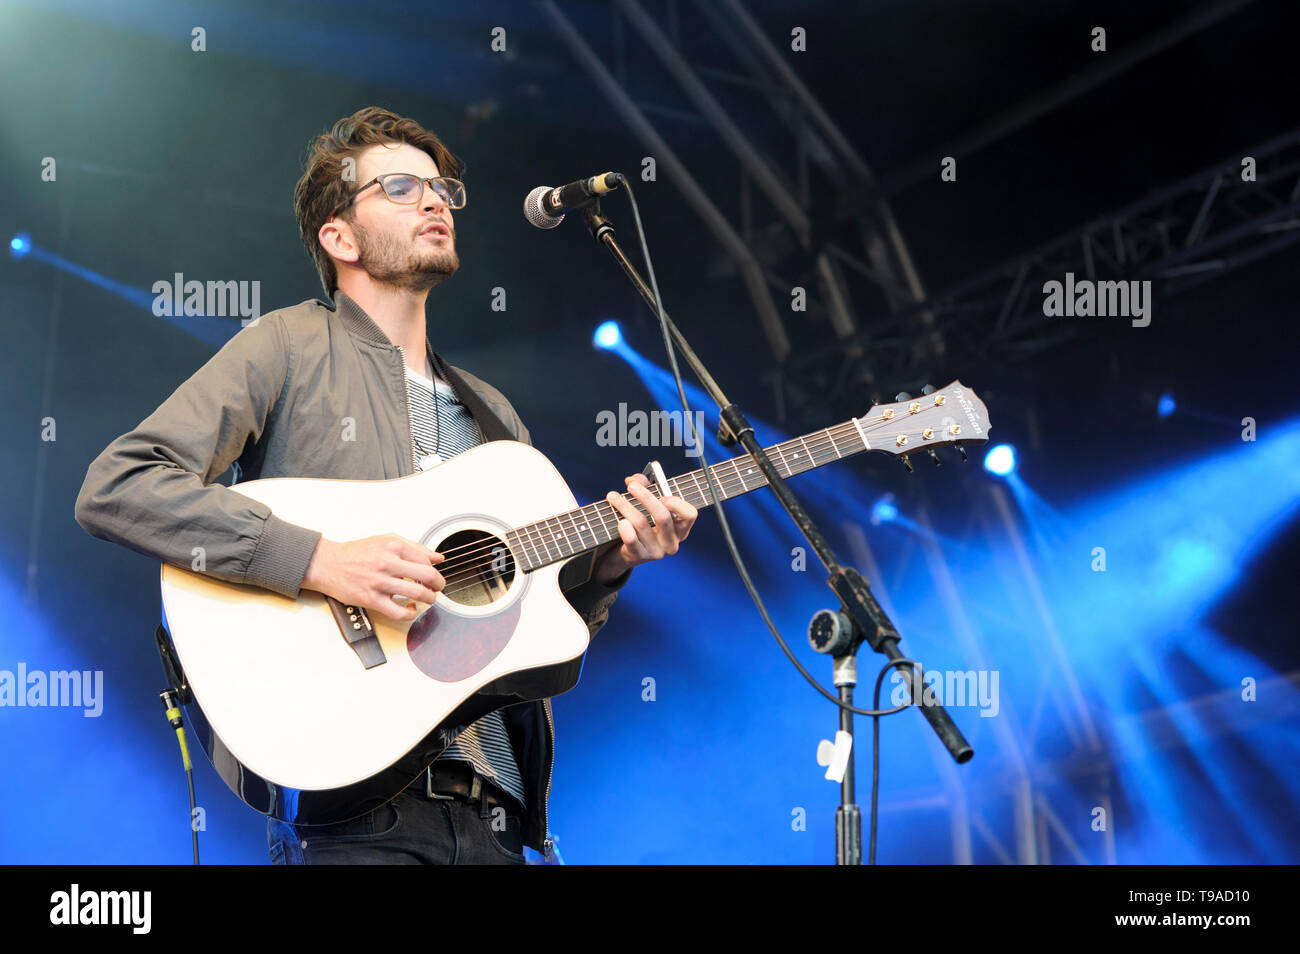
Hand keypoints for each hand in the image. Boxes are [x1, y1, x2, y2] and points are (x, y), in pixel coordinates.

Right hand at [302, 533, 444, 620]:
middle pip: (428, 576)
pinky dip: (410, 613)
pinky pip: (399, 612)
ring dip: (429, 599)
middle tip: (437, 588)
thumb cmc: (356, 553)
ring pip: (418, 594)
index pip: (427, 560)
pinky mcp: (372, 599)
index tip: (433, 575)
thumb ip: (414, 547)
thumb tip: (437, 557)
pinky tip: (410, 609)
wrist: (327, 564)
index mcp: (393, 546)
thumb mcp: (386, 540)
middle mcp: (388, 563)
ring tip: (427, 599)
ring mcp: (380, 582)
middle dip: (439, 585)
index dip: (434, 570)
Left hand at [595, 473, 697, 582]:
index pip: (689, 515)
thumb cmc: (642, 523)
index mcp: (680, 529)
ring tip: (612, 496)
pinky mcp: (640, 557)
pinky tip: (619, 520)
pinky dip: (623, 526)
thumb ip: (642, 486)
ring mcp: (657, 552)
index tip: (661, 495)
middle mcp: (672, 543)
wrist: (627, 551)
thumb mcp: (646, 504)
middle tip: (631, 486)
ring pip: (641, 523)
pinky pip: (631, 538)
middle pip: (662, 516)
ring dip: (624, 506)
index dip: (677, 503)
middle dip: (645, 497)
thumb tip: (633, 480)